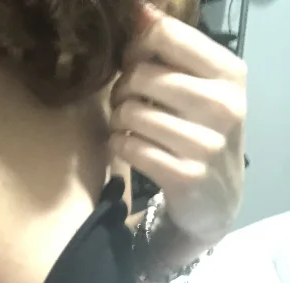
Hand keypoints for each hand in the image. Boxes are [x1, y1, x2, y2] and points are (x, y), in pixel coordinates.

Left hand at [110, 3, 246, 245]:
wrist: (217, 200)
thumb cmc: (205, 134)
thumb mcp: (204, 88)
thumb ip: (174, 51)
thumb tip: (140, 9)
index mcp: (229, 74)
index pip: (168, 36)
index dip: (137, 45)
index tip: (133, 61)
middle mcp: (222, 105)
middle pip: (143, 76)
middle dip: (122, 87)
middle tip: (124, 100)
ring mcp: (205, 143)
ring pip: (132, 113)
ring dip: (118, 120)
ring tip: (126, 126)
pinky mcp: (184, 175)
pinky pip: (130, 148)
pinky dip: (119, 146)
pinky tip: (127, 147)